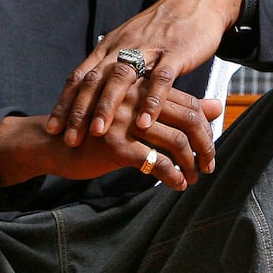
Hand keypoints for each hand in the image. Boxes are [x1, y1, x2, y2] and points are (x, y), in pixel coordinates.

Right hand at [0, 87, 223, 190]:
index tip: (209, 148)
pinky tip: (177, 185)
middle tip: (209, 165)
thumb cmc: (102, 129)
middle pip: (189, 120)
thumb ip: (178, 107)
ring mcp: (126, 121)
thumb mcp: (141, 114)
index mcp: (144, 87)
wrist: (55, 143)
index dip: (205, 128)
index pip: (190, 105)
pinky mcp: (116, 145)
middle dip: (205, 146)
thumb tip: (217, 106)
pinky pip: (157, 162)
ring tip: (193, 177)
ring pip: (176, 141)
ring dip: (190, 164)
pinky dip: (173, 176)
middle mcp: (137, 98)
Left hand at [45, 0, 242, 162]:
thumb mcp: (132, 43)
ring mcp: (148, 50)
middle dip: (79, 111)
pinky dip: (151, 101)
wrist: (198, 1)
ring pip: (121, 78)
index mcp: (111, 47)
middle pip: (94, 80)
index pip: (80, 76)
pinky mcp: (175, 53)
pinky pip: (160, 79)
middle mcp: (123, 47)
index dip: (65, 103)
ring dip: (107, 106)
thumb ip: (115, 65)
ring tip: (98, 133)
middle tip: (68, 138)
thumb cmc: (165, 27)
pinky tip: (144, 123)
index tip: (52, 128)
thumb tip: (97, 89)